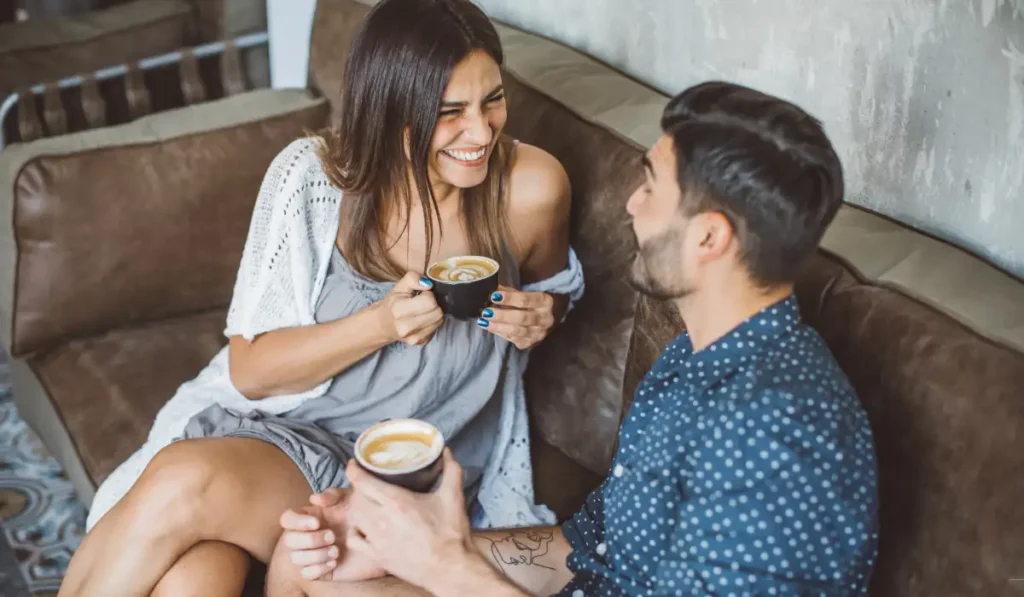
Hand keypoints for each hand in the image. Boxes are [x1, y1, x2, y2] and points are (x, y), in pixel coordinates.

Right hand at [278, 488, 385, 581]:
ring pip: (296, 558)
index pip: (287, 519)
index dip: (297, 521)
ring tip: (336, 551)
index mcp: (310, 517)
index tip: (316, 523)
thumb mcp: (352, 498)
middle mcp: (307, 535)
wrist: (383, 538)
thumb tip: (314, 499)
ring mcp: (312, 554)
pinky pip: (306, 574)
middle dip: (309, 540)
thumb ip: (333, 495)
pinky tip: (334, 563)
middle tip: (332, 536)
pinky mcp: (320, 571)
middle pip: (289, 540)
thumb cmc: (365, 513)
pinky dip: (318, 569)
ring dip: (315, 555)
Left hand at [344, 450, 474, 591]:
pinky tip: (365, 528)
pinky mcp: (377, 556)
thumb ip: (451, 470)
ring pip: (355, 517)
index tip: (355, 464)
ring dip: (358, 507)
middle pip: (356, 497)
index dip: (354, 470)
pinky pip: (355, 540)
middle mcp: (382, 520)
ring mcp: (377, 540)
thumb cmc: (451, 533)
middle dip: (359, 488)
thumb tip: (447, 451)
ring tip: (367, 503)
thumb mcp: (453, 497)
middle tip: (366, 483)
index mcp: (397, 502)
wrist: (451, 568)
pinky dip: (356, 532)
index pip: (362, 481)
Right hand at [375, 272, 443, 345]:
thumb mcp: (398, 287)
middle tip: (423, 302)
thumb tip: (428, 284)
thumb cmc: (391, 304)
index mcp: (399, 310)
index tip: (421, 294)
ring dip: (434, 313)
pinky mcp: (420, 342)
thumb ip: (412, 278)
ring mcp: (414, 337)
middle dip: (433, 304)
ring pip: (439, 320)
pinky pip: (436, 329)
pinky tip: (421, 320)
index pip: (430, 301)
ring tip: (422, 310)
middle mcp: (406, 327)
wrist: (382, 325)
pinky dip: (431, 322)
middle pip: (438, 312)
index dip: (428, 294)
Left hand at [477, 285, 558, 349]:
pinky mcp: (531, 342)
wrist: (546, 319)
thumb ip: (509, 292)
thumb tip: (491, 288)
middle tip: (486, 312)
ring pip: (517, 331)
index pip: (526, 300)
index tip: (494, 296)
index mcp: (545, 302)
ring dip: (498, 326)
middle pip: (522, 318)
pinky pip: (514, 339)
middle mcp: (545, 319)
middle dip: (502, 315)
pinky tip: (490, 328)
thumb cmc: (532, 303)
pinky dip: (501, 333)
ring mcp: (539, 333)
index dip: (509, 298)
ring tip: (484, 321)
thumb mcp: (525, 293)